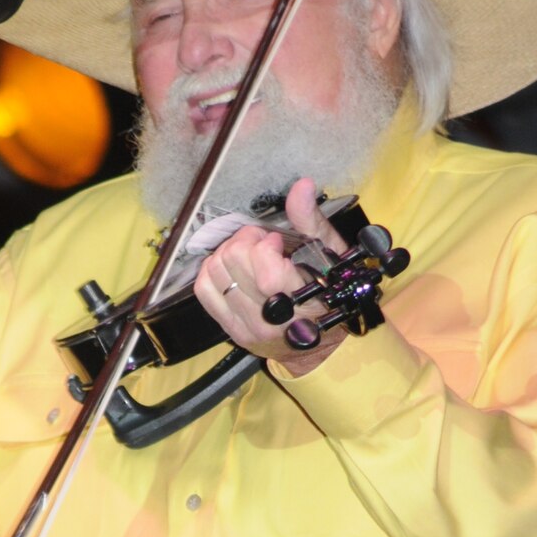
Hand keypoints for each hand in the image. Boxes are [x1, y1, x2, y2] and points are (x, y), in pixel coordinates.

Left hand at [192, 177, 348, 375]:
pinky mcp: (231, 330)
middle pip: (235, 263)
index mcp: (302, 302)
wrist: (321, 350)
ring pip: (216, 272)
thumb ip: (312, 222)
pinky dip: (211, 270)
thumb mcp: (332, 258)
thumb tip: (302, 186)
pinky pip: (204, 290)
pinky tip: (229, 267)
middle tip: (260, 241)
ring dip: (228, 252)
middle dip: (245, 241)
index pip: (266, 272)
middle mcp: (271, 319)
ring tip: (247, 254)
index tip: (277, 242)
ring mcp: (248, 327)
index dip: (265, 246)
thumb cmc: (331, 297)